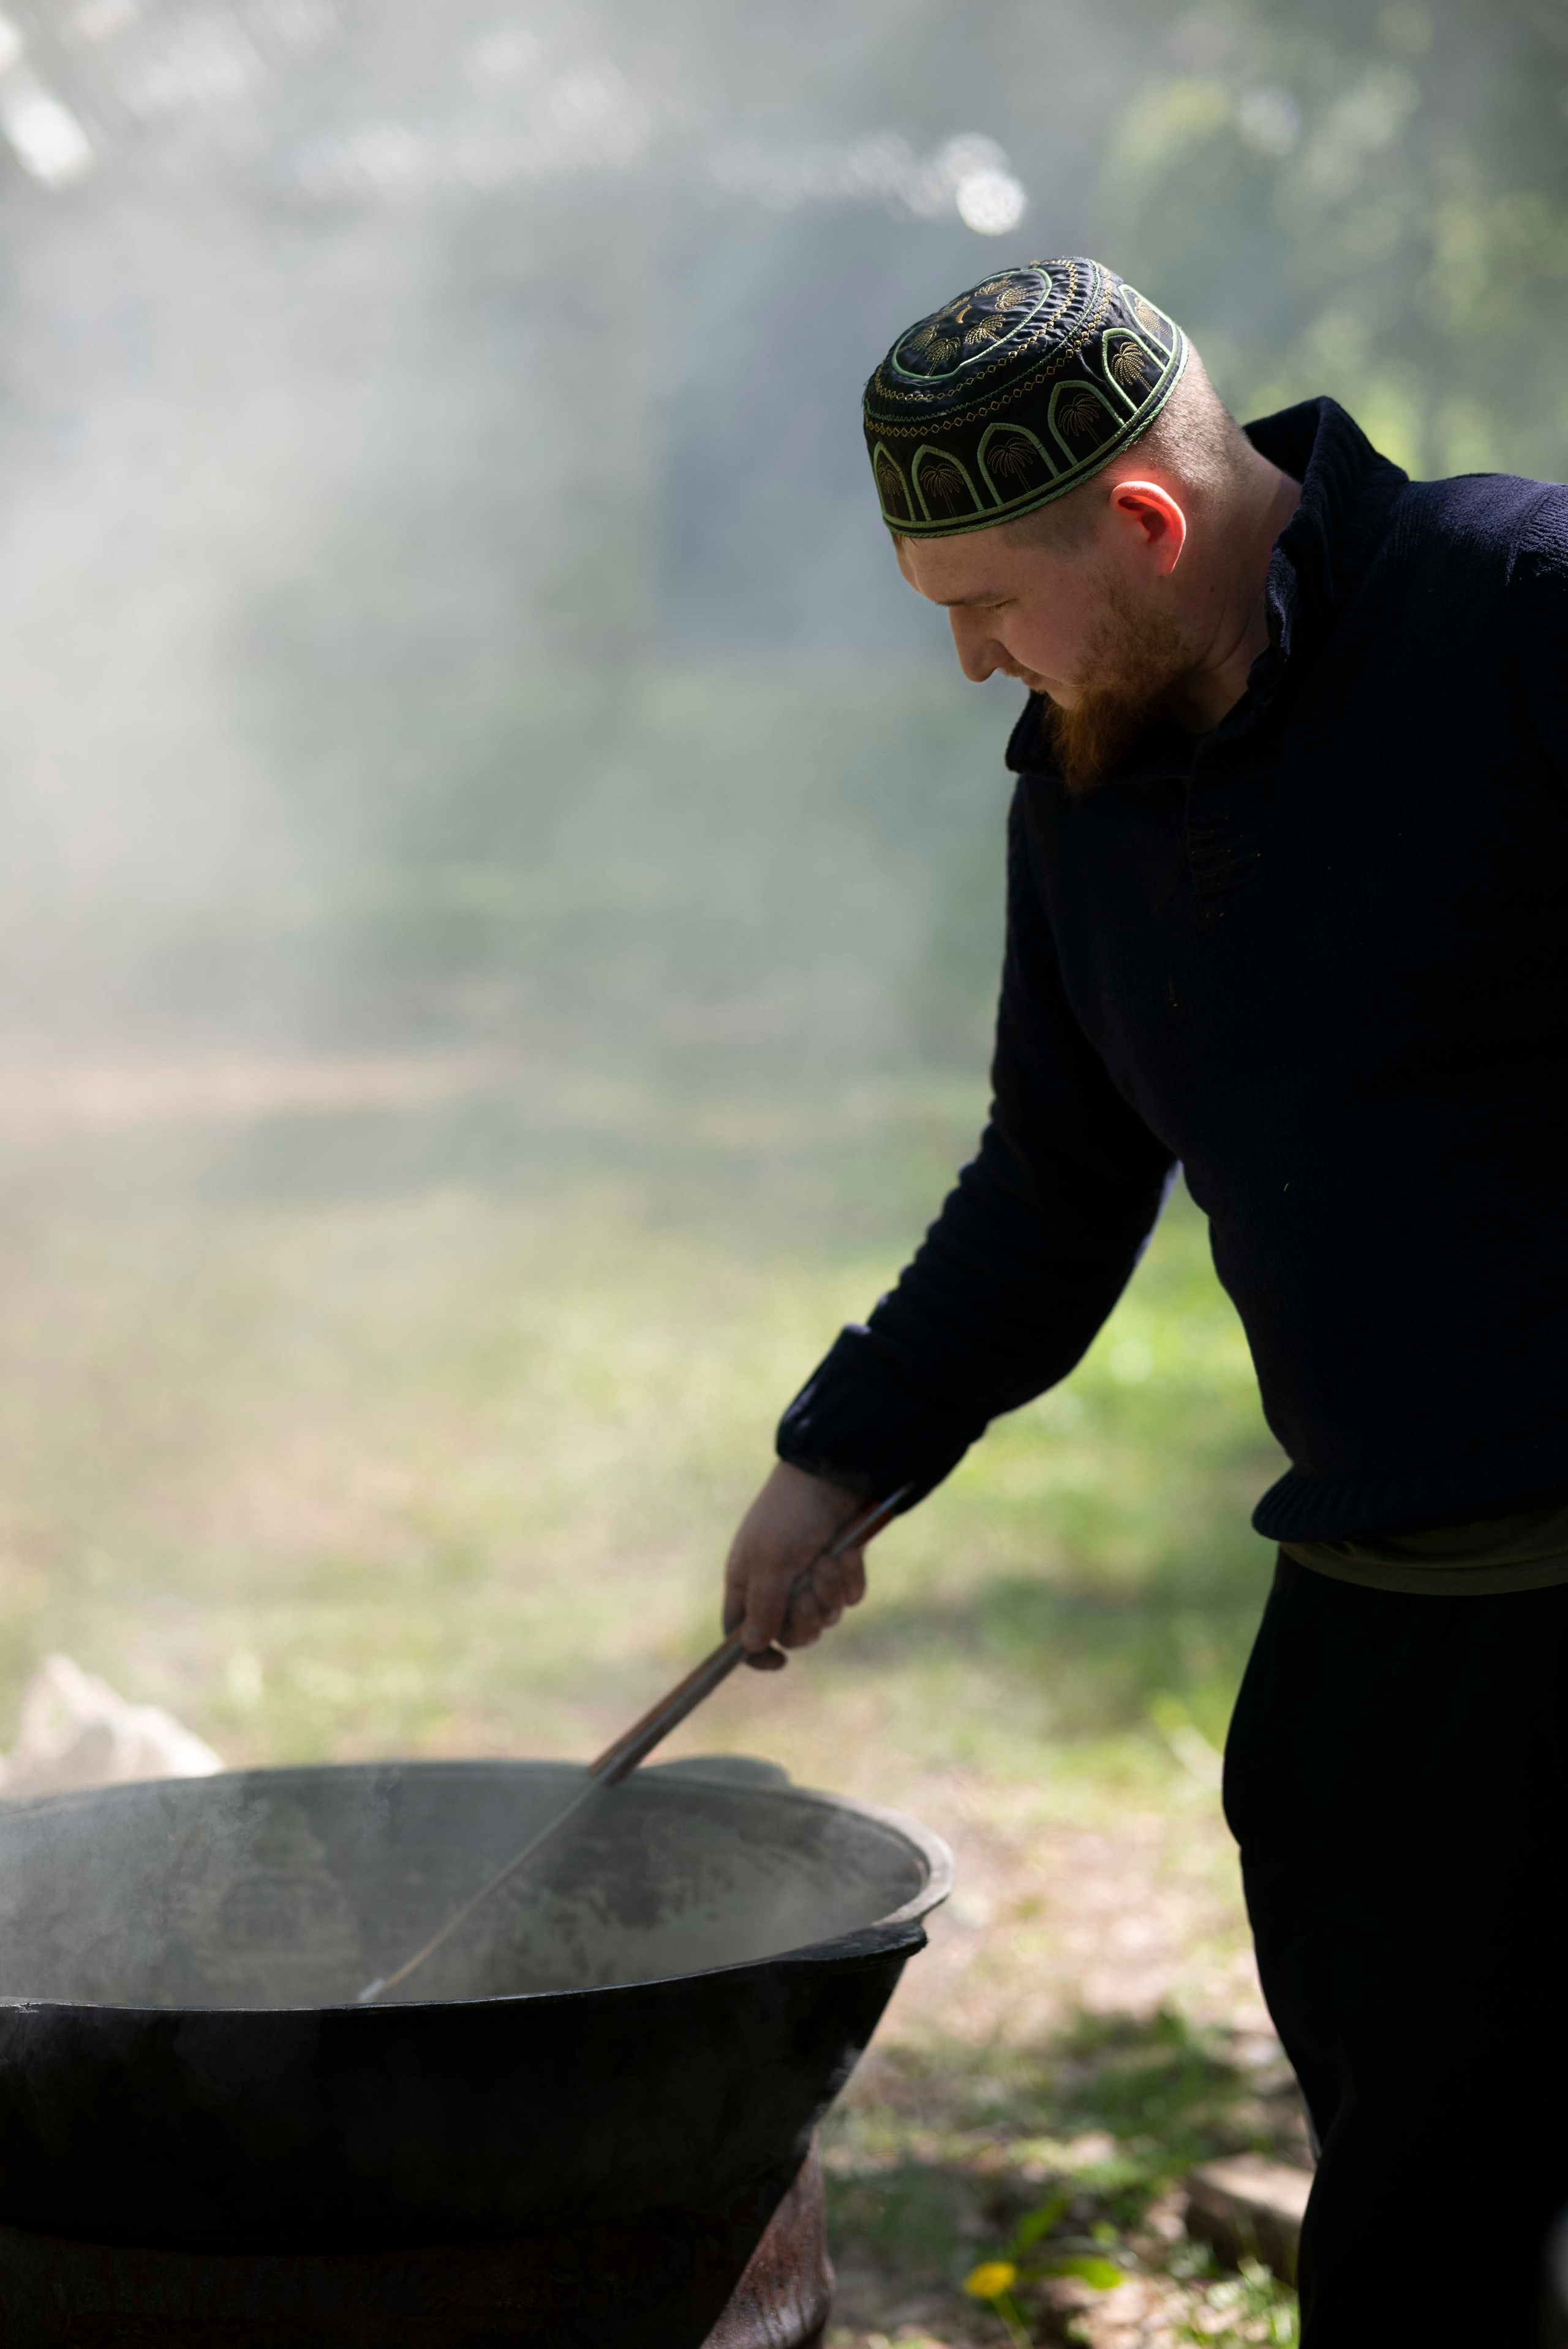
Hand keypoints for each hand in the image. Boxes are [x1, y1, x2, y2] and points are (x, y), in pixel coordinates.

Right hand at [722, 1461, 875, 1671]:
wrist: (835, 1473)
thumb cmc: (792, 1513)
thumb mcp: (771, 1560)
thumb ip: (762, 1606)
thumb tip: (751, 1647)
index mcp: (747, 1581)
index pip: (740, 1633)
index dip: (756, 1653)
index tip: (779, 1660)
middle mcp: (776, 1584)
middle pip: (790, 1633)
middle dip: (805, 1616)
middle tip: (808, 1590)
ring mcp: (810, 1577)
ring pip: (824, 1616)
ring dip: (829, 1591)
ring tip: (828, 1557)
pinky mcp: (840, 1568)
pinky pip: (849, 1597)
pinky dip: (850, 1578)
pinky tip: (848, 1552)